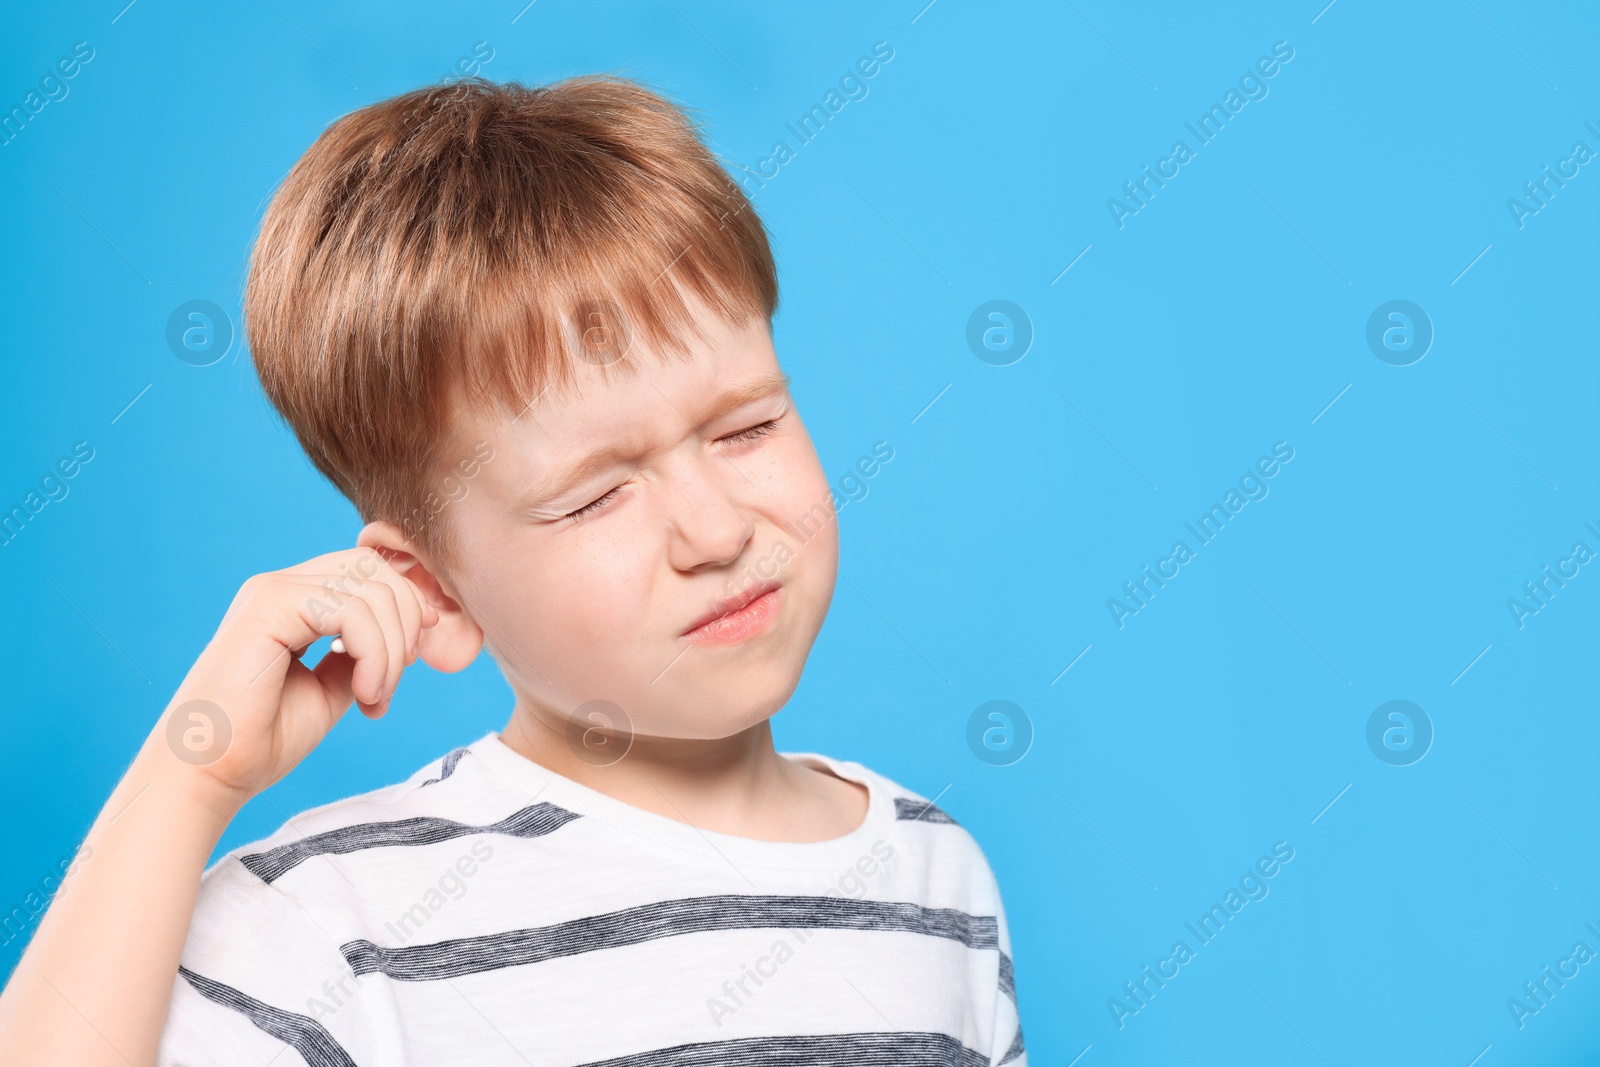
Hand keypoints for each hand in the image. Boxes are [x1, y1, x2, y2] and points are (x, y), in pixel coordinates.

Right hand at [152, 546, 439, 809]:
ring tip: (374, 698)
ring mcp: (273, 592)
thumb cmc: (264, 738)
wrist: (211, 773)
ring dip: (391, 651)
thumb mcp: (334, 686)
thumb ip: (365, 652)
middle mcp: (283, 586)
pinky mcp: (269, 607)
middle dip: (406, 622)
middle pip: (374, 567)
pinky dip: (375, 654)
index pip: (369, 570)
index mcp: (295, 601)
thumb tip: (415, 627)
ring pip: (371, 590)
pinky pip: (351, 611)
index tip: (413, 659)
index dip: (407, 607)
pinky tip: (364, 695)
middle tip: (393, 681)